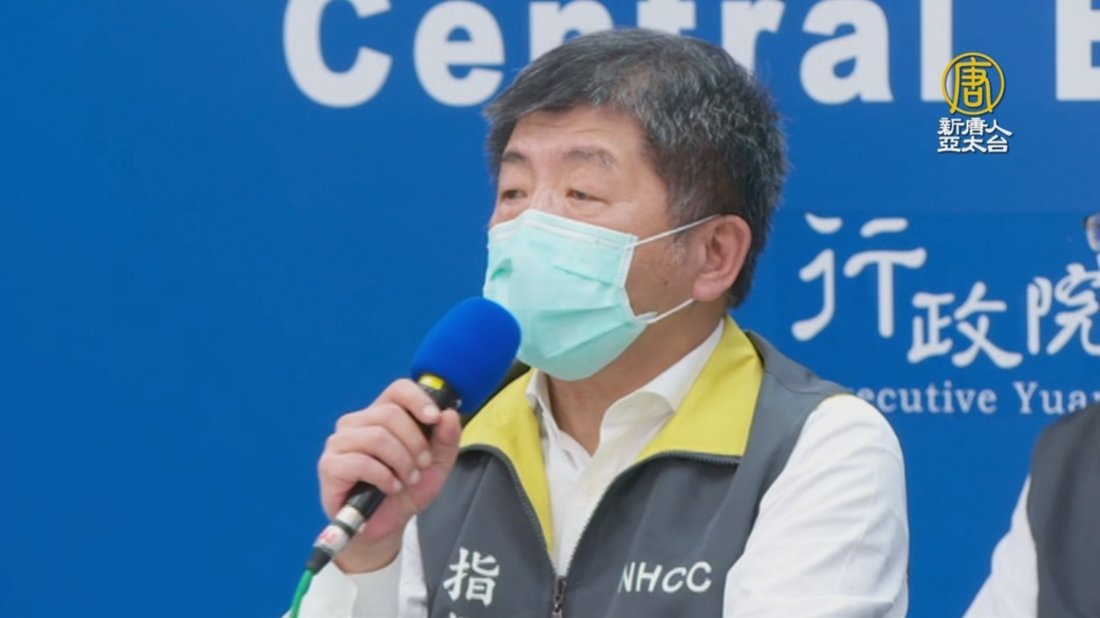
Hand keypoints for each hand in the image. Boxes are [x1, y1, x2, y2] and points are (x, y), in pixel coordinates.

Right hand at [317, 379, 462, 572]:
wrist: (387, 526)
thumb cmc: (407, 490)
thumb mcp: (436, 465)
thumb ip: (447, 439)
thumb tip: (448, 414)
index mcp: (382, 415)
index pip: (398, 389)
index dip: (418, 400)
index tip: (434, 419)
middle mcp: (357, 422)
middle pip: (389, 414)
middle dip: (414, 443)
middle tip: (421, 466)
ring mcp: (340, 442)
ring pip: (377, 436)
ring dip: (401, 462)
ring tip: (406, 479)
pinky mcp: (330, 465)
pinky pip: (361, 462)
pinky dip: (384, 477)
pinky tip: (390, 487)